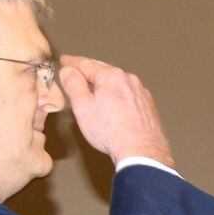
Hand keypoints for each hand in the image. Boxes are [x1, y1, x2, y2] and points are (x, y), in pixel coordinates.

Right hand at [58, 55, 174, 167]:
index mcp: (112, 76)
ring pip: (118, 83)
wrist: (142, 153)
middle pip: (104, 71)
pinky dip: (118, 95)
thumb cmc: (112, 133)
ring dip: (105, 83)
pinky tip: (114, 104)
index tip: (65, 61)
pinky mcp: (148, 107)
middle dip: (89, 70)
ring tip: (94, 88)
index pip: (86, 64)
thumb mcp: (82, 107)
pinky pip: (129, 95)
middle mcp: (129, 81)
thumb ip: (73, 84)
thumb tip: (69, 72)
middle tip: (77, 70)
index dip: (72, 63)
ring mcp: (141, 93)